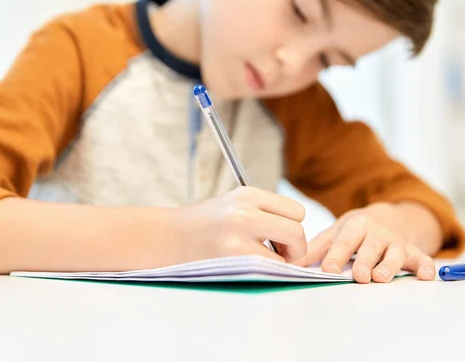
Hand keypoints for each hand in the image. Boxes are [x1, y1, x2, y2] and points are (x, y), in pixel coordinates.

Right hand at [172, 186, 306, 262]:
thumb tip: (297, 233)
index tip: (279, 238)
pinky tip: (250, 267)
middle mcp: (244, 210)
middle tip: (280, 254)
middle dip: (295, 247)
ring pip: (288, 248)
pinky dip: (267, 271)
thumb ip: (263, 211)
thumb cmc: (203, 224)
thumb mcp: (233, 204)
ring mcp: (238, 233)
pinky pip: (270, 266)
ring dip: (283, 260)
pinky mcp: (233, 255)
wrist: (167, 237)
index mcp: (247, 194)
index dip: (293, 226)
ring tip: (263, 260)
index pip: (296, 210)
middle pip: (297, 229)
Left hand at [298, 203, 439, 283]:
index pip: (344, 241)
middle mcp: (378, 233)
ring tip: (381, 278)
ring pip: (395, 253)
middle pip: (370, 248)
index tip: (327, 269)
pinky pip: (423, 258)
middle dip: (364, 261)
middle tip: (359, 276)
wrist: (390, 216)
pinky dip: (426, 266)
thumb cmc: (357, 230)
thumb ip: (316, 249)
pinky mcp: (414, 251)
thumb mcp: (336, 233)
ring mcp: (397, 242)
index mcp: (355, 226)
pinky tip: (427, 276)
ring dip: (390, 265)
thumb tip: (290, 265)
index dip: (336, 255)